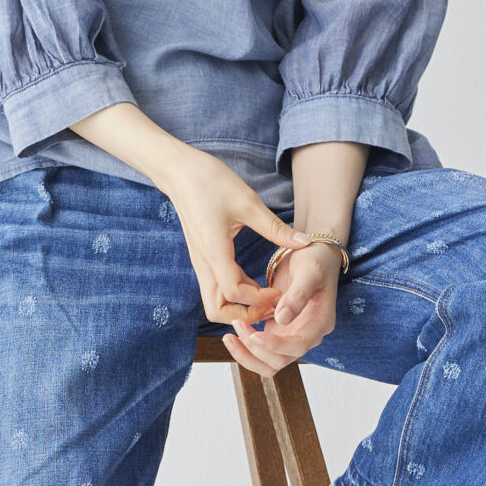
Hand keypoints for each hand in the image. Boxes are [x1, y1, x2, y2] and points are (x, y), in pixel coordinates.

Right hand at [164, 150, 305, 331]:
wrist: (180, 172)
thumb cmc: (210, 182)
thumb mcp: (247, 202)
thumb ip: (275, 228)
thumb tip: (305, 243)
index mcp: (214, 252)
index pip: (234, 292)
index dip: (259, 299)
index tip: (280, 291)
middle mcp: (204, 264)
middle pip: (216, 310)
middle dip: (244, 314)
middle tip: (270, 304)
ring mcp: (201, 263)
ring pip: (215, 301)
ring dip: (240, 306)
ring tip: (266, 297)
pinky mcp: (203, 258)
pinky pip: (217, 287)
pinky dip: (236, 294)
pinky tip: (256, 283)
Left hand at [222, 241, 340, 377]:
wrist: (313, 252)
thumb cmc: (315, 259)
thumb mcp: (310, 271)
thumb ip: (297, 296)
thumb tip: (282, 320)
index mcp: (320, 323)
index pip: (298, 346)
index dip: (275, 345)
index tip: (254, 334)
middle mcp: (307, 334)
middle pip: (280, 361)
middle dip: (255, 350)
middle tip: (236, 325)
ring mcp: (292, 335)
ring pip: (269, 361)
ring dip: (247, 353)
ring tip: (229, 335)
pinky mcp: (278, 331)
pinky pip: (261, 349)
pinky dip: (246, 346)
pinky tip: (234, 331)